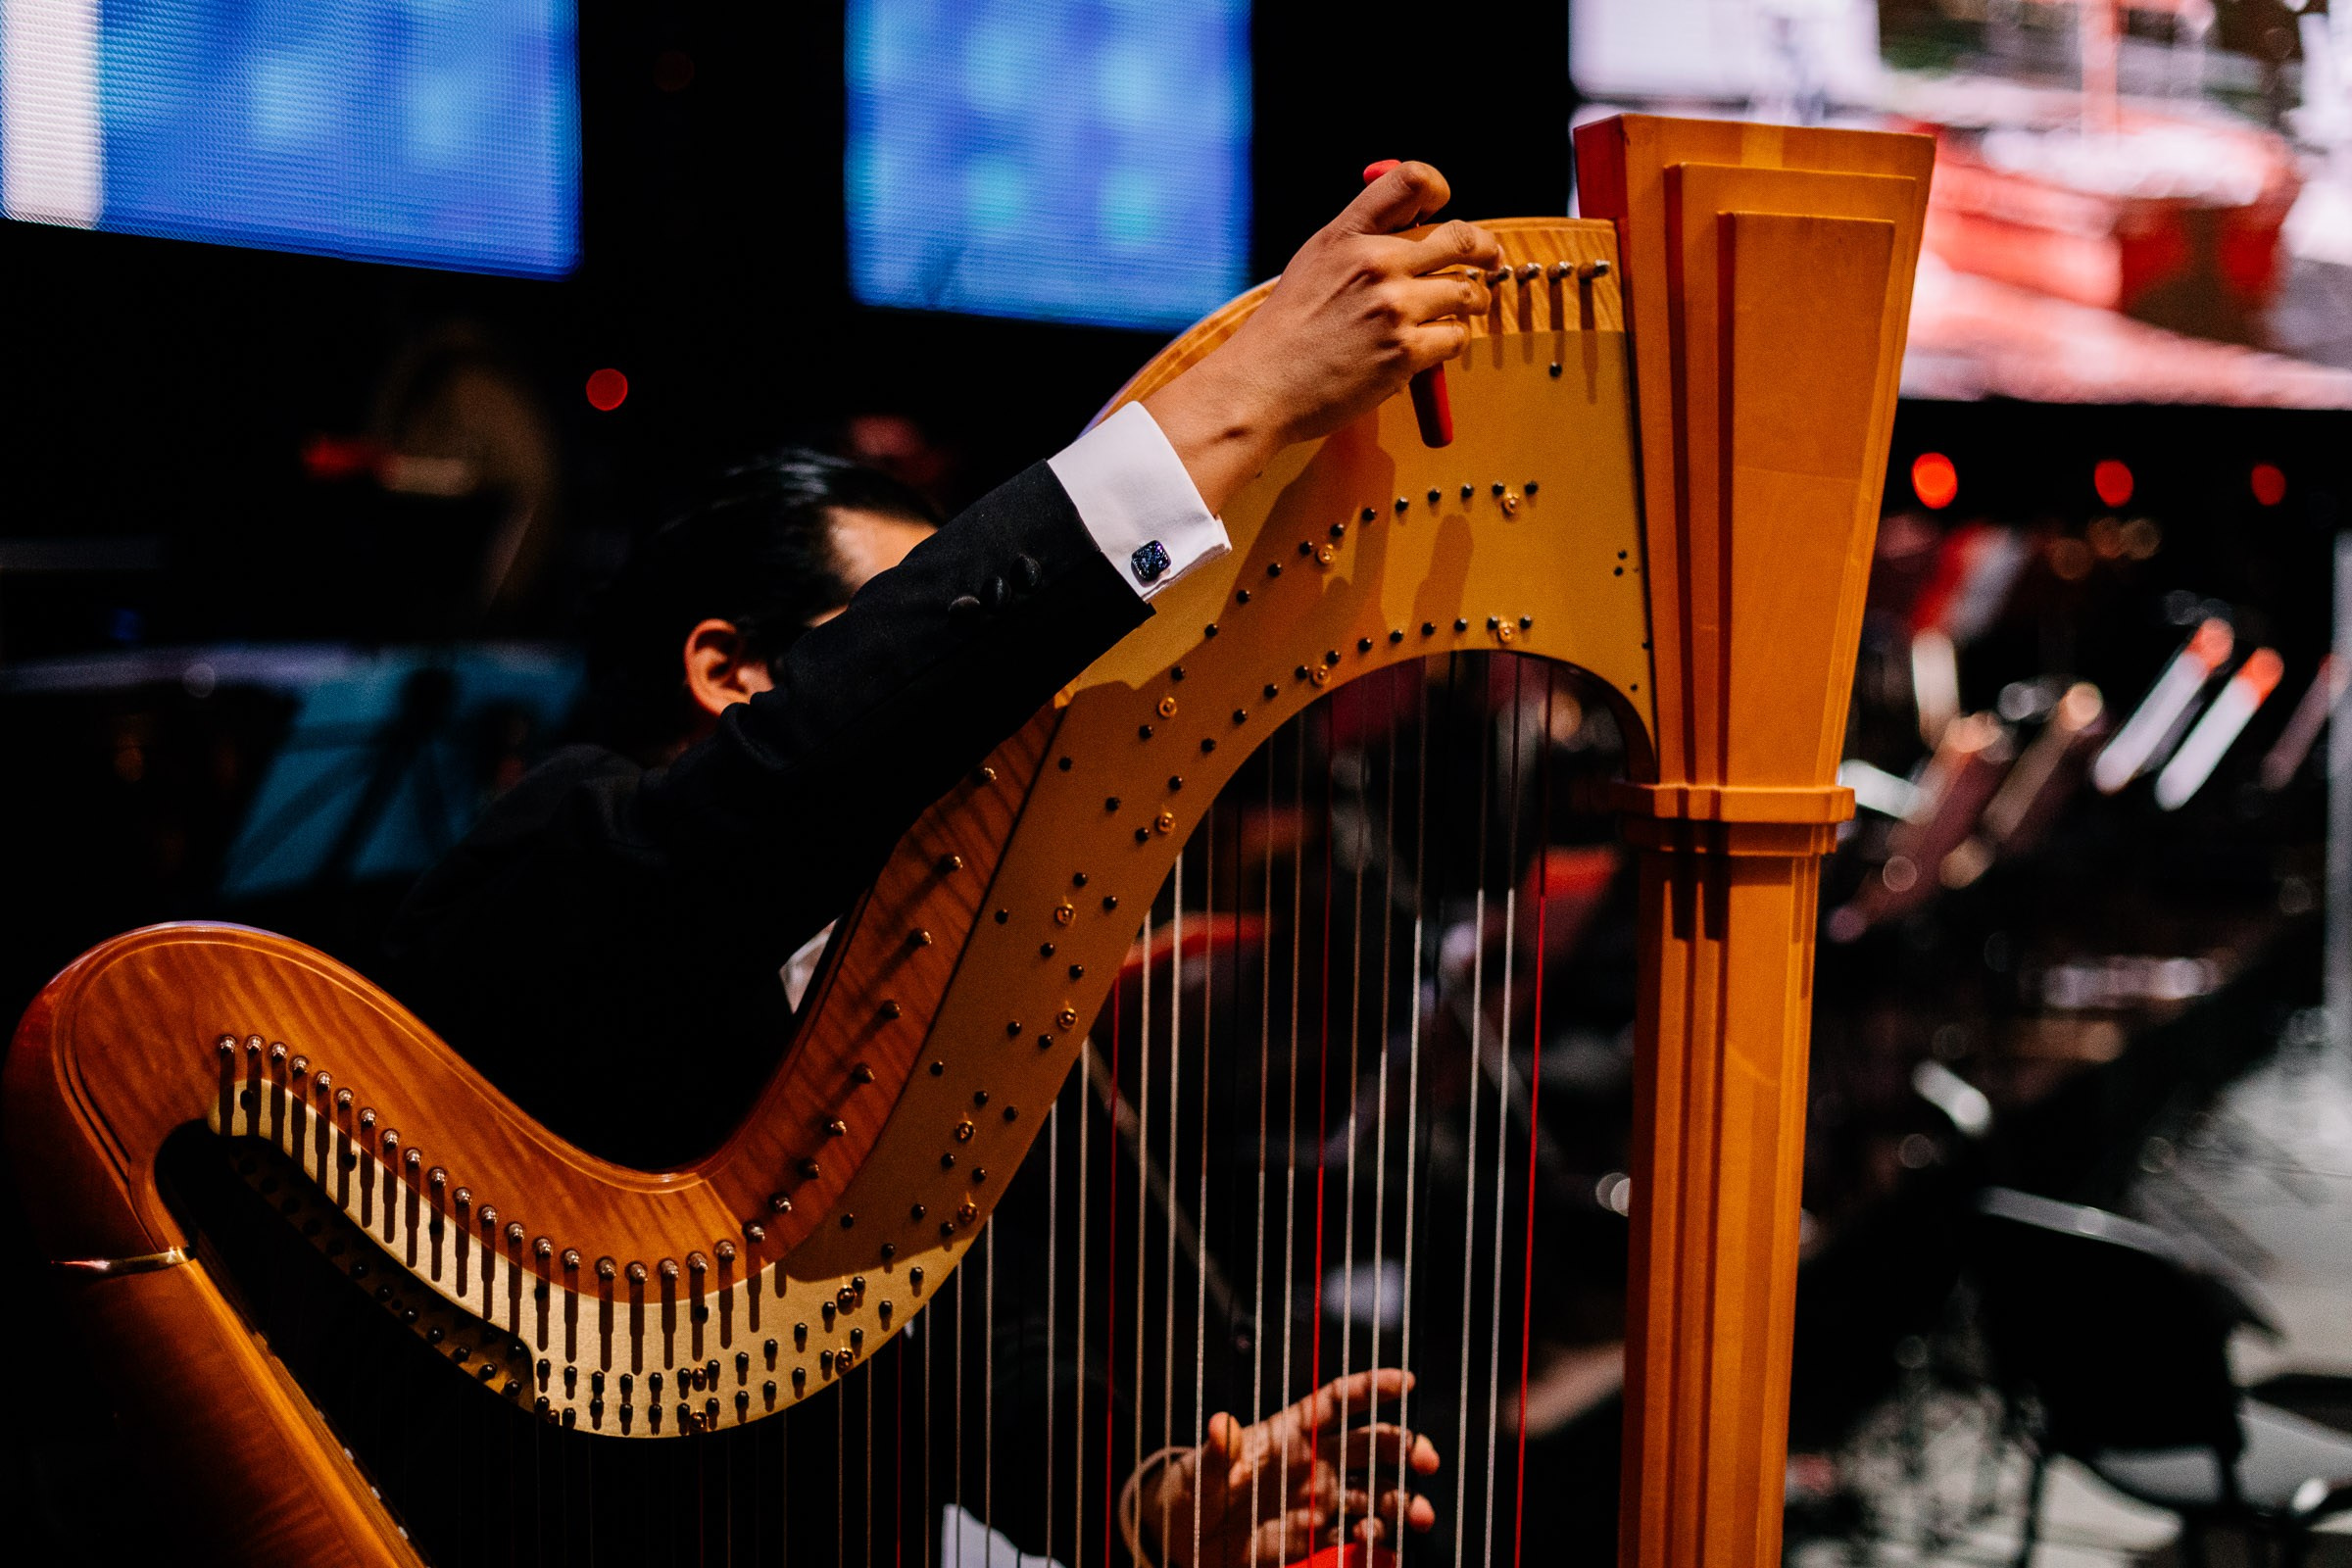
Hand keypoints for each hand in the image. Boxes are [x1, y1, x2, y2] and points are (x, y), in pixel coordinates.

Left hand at [1138, 1368, 1441, 1567]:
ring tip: (1419, 1519)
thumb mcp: (1198, 1472)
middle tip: (1428, 1461)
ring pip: (1376, 1495)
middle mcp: (1315, 1463)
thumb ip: (1216, 1454)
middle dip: (1405, 1448)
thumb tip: (1221, 1426)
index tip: (1406, 1382)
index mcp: (1291, 1433)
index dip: (1371, 1387)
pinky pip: (1358, 1541)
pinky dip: (1379, 1548)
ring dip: (1403, 1502)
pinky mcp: (1318, 1540)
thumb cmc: (1191, 1492)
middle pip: (1372, 1446)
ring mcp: (1321, 1502)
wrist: (1185, 1542)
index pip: (1337, 1402)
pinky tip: (1385, 1554)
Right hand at [1144, 164, 1500, 514]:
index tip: (1446, 210)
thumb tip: (1409, 222)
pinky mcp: (1404, 351)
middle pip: (1462, 238)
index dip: (1439, 190)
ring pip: (1465, 292)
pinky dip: (1450, 342)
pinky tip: (1429, 348)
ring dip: (1467, 305)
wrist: (1259, 388)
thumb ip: (1358, 237)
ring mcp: (1393, 307)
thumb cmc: (1284, 333)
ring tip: (1455, 313)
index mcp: (1348, 235)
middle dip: (1486, 250)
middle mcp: (1375, 262)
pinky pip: (1456, 337)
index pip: (1412, 180)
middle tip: (1491, 260)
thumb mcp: (1313, 262)